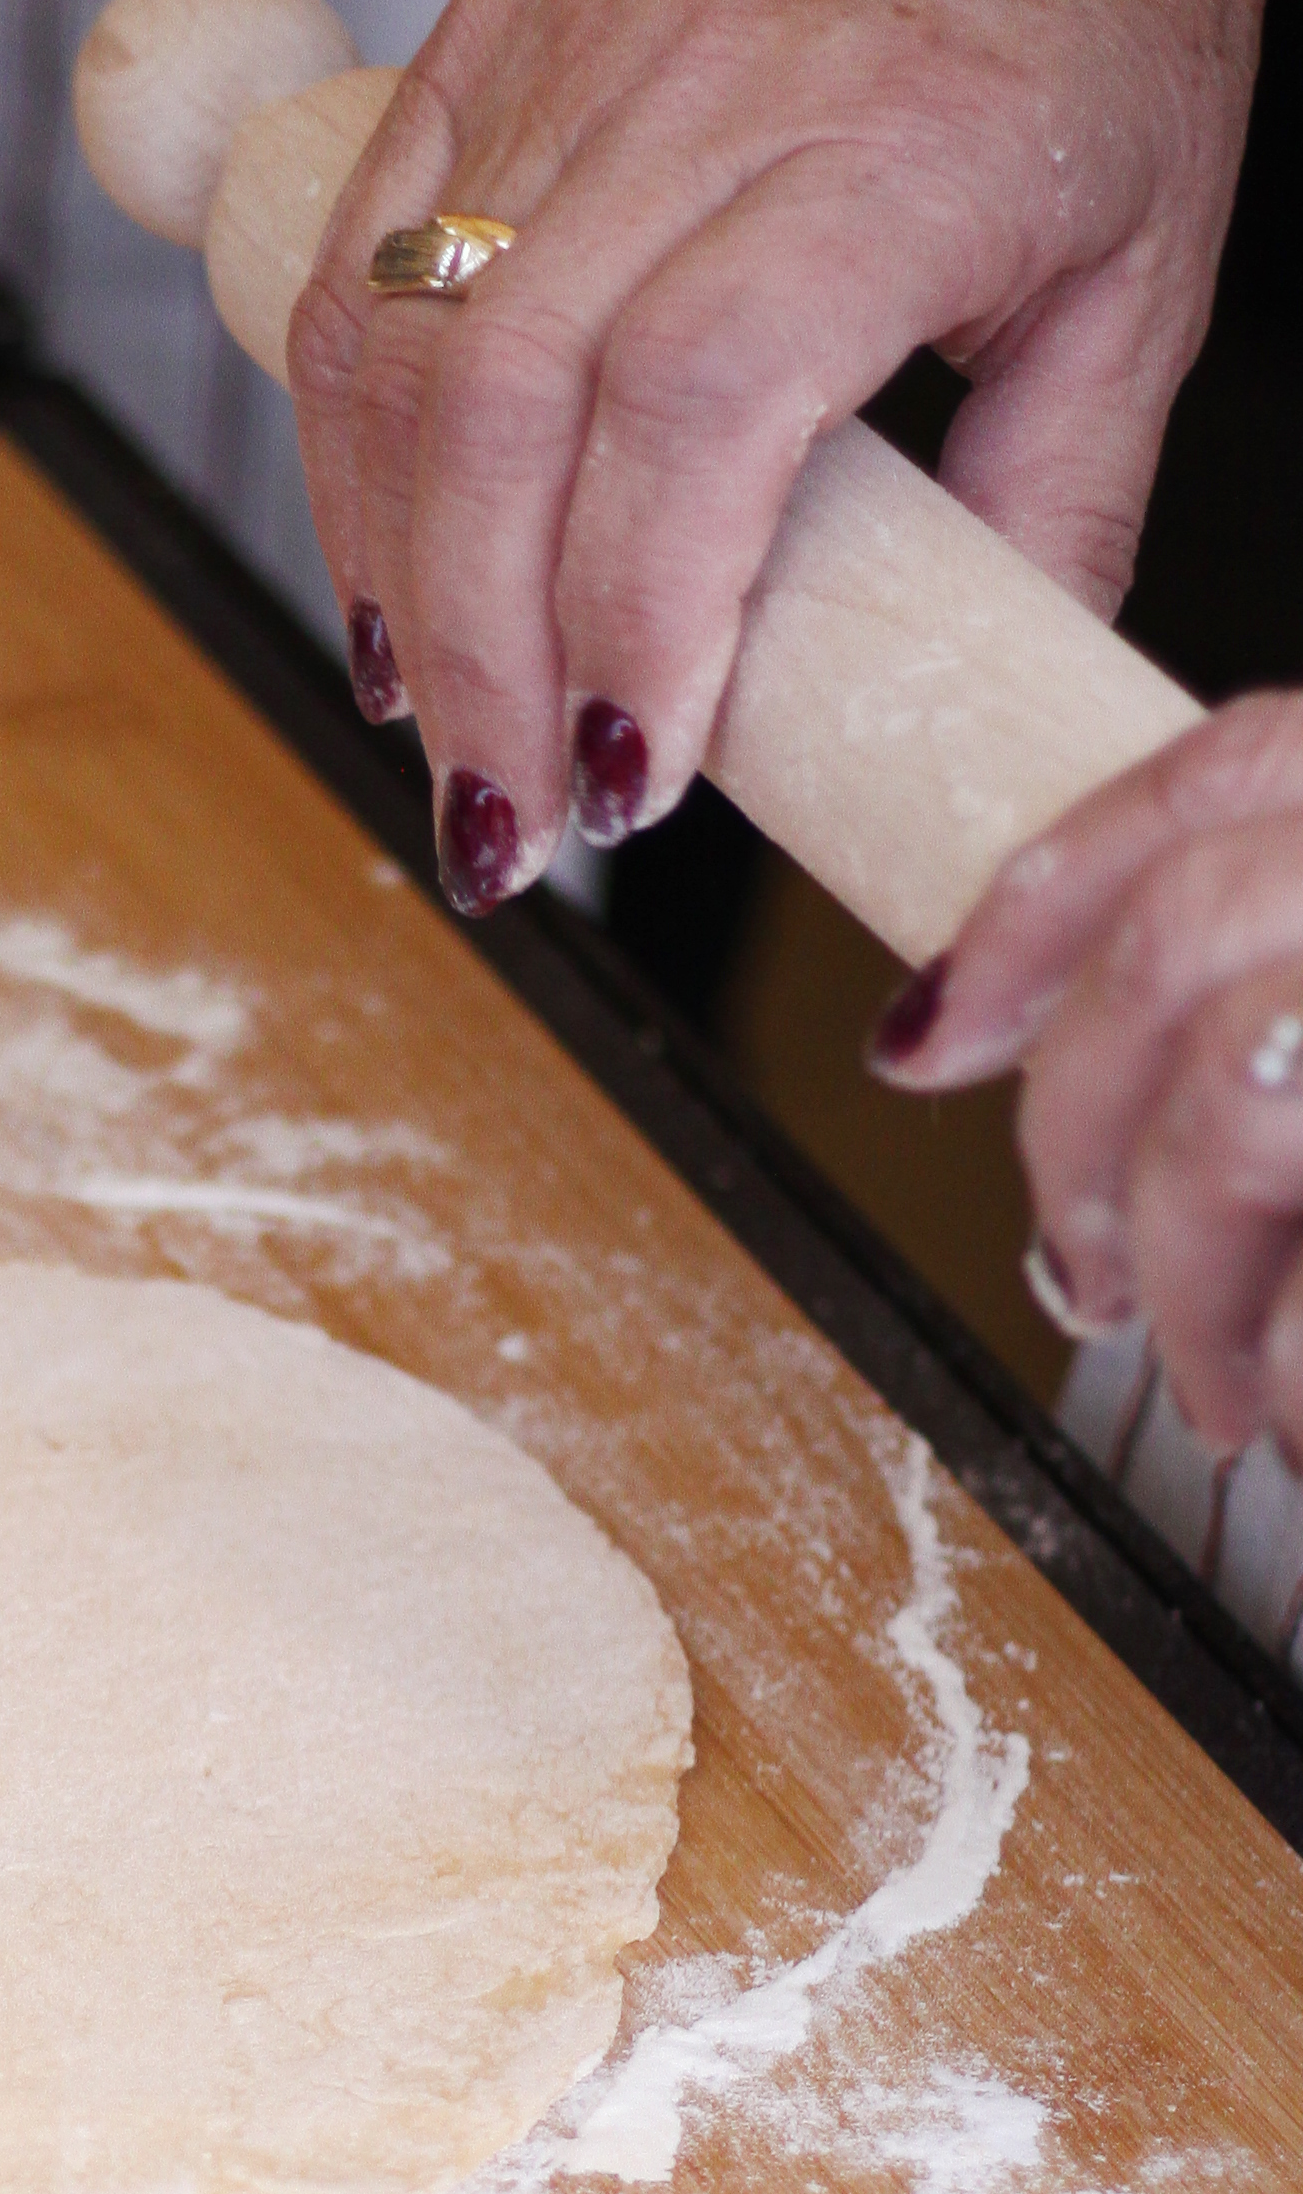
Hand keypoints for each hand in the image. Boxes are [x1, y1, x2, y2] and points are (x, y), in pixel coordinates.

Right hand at [280, 0, 1299, 915]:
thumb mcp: (1151, 265)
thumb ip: (1056, 504)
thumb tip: (970, 726)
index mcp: (898, 136)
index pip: (700, 395)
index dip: (636, 605)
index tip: (637, 780)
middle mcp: (707, 82)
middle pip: (510, 403)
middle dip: (483, 655)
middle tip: (509, 830)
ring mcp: (567, 52)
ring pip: (401, 352)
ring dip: (391, 579)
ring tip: (437, 733)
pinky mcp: (477, 42)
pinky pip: (355, 271)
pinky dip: (341, 450)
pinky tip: (381, 590)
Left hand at [872, 696, 1302, 1460]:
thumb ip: (1278, 997)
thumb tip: (1082, 1067)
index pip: (1234, 765)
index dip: (1048, 897)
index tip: (928, 1031)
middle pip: (1195, 933)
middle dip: (1080, 1123)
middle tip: (1085, 1275)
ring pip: (1240, 1115)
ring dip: (1192, 1287)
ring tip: (1217, 1391)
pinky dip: (1286, 1378)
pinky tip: (1295, 1427)